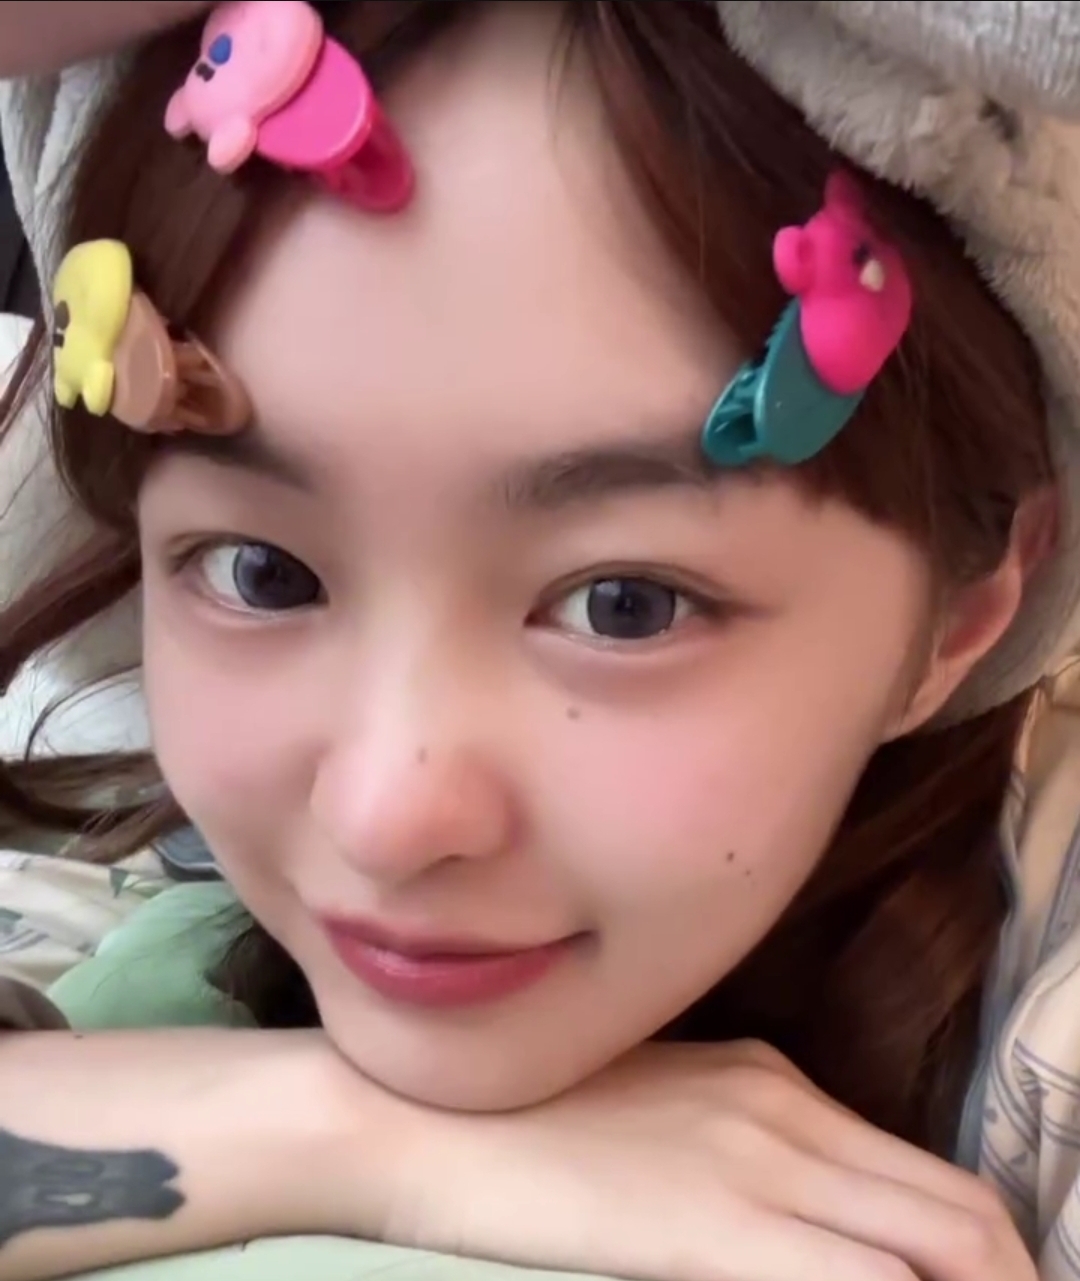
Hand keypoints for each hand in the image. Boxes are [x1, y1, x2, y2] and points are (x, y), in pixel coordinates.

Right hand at [381, 1040, 1034, 1280]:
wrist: (422, 1118)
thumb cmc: (524, 1118)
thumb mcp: (656, 1110)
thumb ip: (741, 1147)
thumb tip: (804, 1215)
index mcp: (772, 1081)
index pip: (929, 1179)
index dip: (989, 1255)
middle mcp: (784, 1111)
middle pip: (959, 1215)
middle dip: (1008, 1280)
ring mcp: (754, 1165)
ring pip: (932, 1250)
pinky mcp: (713, 1229)